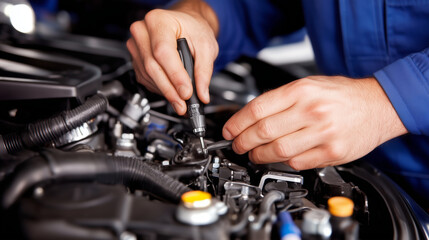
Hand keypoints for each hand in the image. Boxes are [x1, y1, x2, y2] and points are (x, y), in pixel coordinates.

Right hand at [127, 0, 218, 114]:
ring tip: (180, 102)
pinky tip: (171, 91)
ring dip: (164, 92)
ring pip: (147, 76)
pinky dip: (159, 88)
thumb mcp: (206, 45)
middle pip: (152, 66)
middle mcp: (143, 31)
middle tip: (183, 104)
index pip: (163, 52)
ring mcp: (136, 46)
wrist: (185, 25)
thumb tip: (201, 93)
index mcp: (159, 21)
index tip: (186, 92)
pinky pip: (145, 78)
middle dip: (169, 90)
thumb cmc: (193, 29)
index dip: (175, 75)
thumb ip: (204, 70)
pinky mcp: (136, 59)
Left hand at [222, 76, 406, 169]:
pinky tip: (278, 158)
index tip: (229, 130)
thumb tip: (251, 117)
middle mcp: (311, 110)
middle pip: (263, 131)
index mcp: (302, 90)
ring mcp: (322, 133)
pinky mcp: (331, 152)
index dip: (237, 122)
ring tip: (253, 154)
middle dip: (243, 142)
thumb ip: (281, 99)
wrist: (378, 105)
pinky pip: (297, 162)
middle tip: (237, 145)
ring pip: (277, 150)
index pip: (258, 108)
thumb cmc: (342, 95)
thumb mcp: (309, 84)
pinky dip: (283, 162)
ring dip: (258, 155)